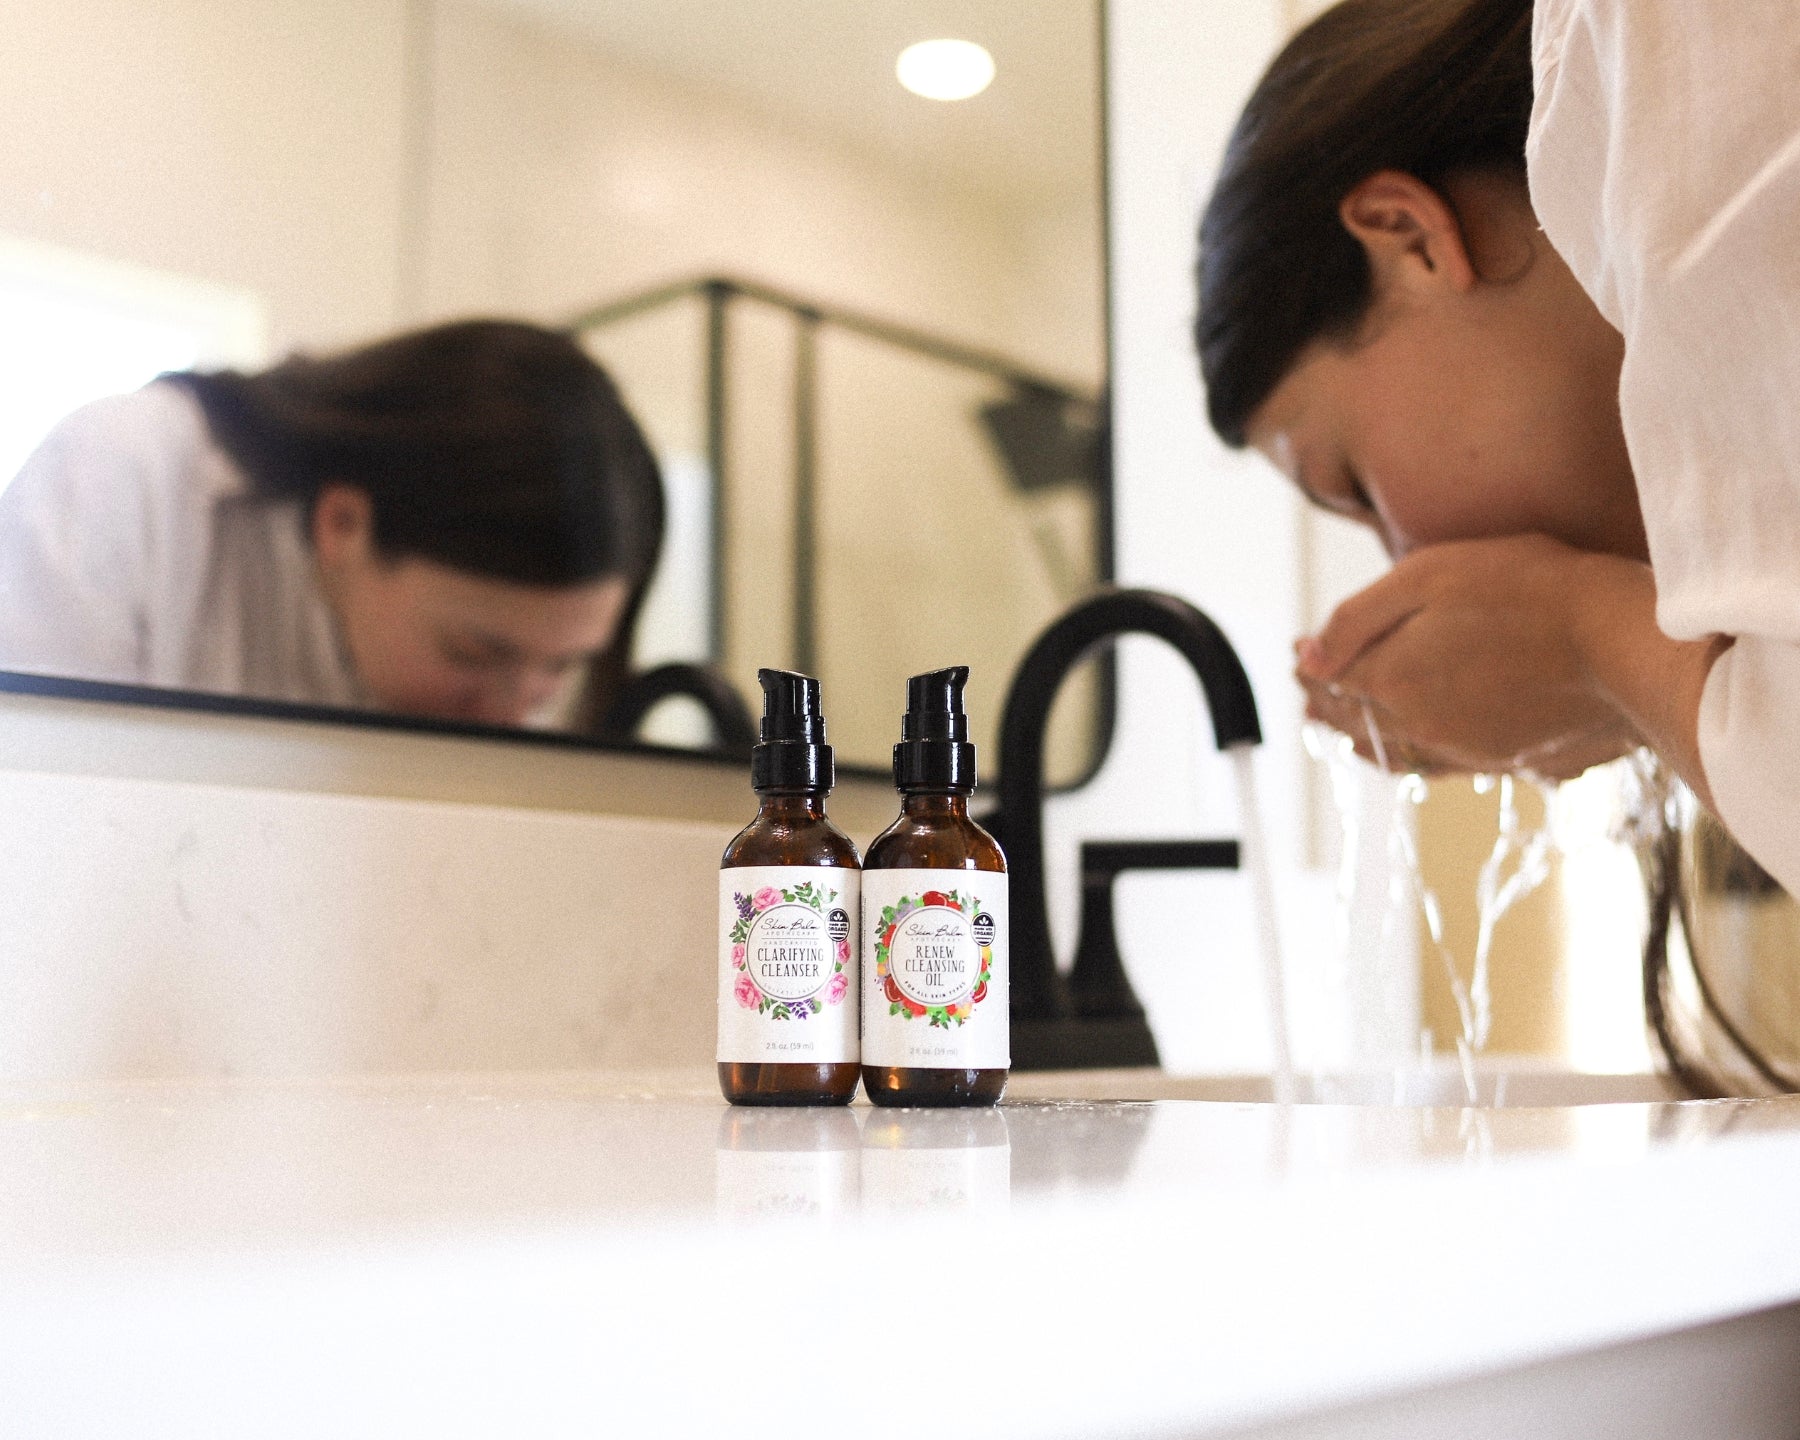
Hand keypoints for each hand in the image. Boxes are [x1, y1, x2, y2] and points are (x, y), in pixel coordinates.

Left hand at [1296, 535, 1642, 780]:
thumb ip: (1358, 619)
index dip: (1309, 662)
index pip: (1329, 678)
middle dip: (1325, 702)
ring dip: (1362, 734)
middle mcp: (1421, 728)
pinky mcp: (1514, 762)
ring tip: (1341, 726)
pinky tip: (1415, 746)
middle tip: (1308, 691)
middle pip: (1354, 720)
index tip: (1298, 650)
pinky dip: (1413, 754)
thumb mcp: (1429, 576)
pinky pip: (1443, 765)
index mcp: (1391, 681)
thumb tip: (1306, 656)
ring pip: (1394, 750)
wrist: (1627, 643)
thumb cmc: (1530, 592)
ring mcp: (1468, 752)